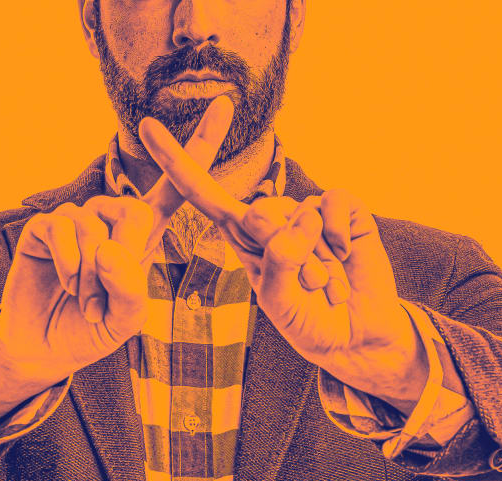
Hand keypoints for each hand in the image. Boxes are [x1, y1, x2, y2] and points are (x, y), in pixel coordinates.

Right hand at [0, 98, 234, 424]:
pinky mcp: (45, 226)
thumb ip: (129, 290)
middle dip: (122, 261)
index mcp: (143, 235)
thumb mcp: (125, 320)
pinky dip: (67, 262)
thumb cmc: (92, 330)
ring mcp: (77, 219)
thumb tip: (109, 248)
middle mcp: (112, 218)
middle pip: (134, 212)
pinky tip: (65, 283)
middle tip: (104, 300)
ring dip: (90, 274)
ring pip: (94, 226)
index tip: (226, 105)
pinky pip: (60, 228)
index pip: (176, 187)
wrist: (44, 346)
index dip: (200, 146)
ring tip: (84, 301)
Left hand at [138, 119, 427, 413]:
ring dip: (318, 261)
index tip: (144, 126)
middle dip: (284, 257)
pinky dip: (340, 235)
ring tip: (326, 283)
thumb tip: (292, 225)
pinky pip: (334, 203)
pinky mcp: (341, 208)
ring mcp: (306, 209)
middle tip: (305, 285)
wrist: (357, 334)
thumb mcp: (280, 301)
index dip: (174, 160)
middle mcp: (270, 216)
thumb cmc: (307, 320)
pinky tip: (346, 254)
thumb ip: (278, 263)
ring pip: (301, 215)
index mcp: (241, 234)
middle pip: (261, 213)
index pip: (200, 193)